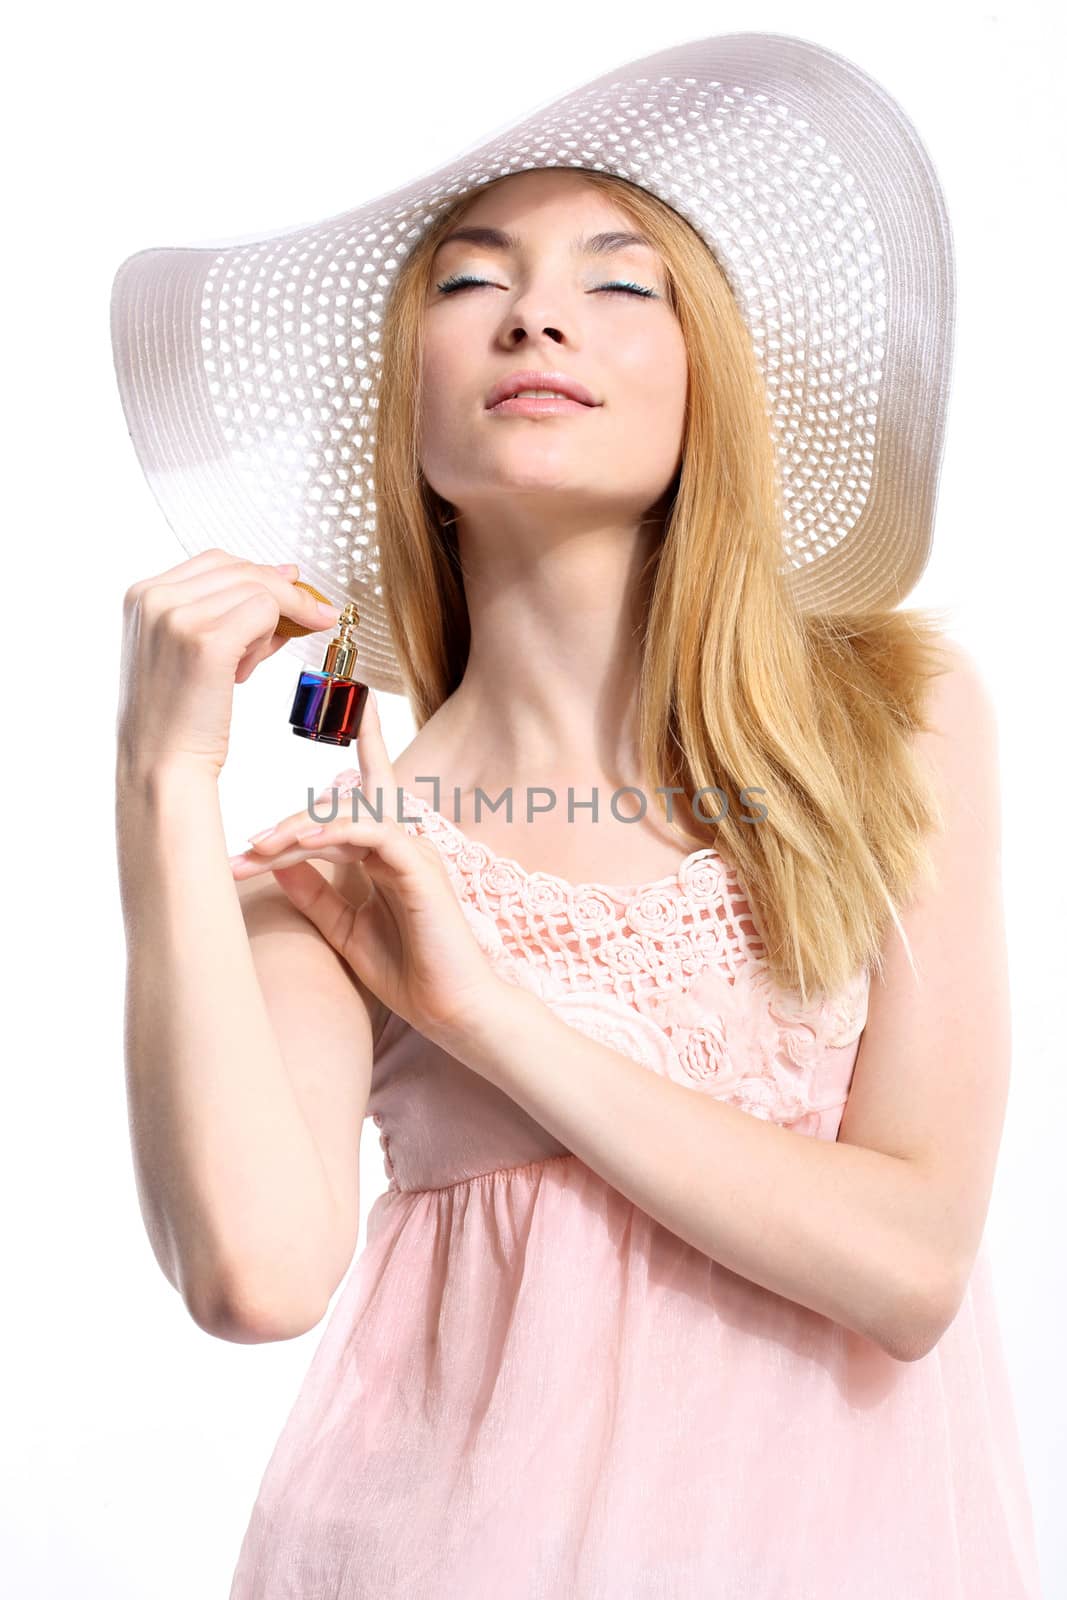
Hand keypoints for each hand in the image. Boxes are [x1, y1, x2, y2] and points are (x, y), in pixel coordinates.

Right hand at [117, 547, 341, 781]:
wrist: (161, 764)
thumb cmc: (178, 714)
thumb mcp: (191, 649)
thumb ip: (226, 612)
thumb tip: (288, 575)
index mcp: (143, 594)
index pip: (216, 562)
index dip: (259, 575)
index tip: (292, 589)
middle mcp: (154, 597)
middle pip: (240, 569)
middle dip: (282, 593)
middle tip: (312, 617)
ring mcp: (177, 616)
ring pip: (258, 590)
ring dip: (273, 623)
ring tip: (251, 661)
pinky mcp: (206, 641)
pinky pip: (266, 613)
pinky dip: (274, 635)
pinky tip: (255, 665)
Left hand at [230, 688, 504, 1049]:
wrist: (451, 1011)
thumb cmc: (406, 970)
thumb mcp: (342, 927)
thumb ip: (313, 892)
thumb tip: (273, 859)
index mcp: (385, 851)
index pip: (369, 786)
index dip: (363, 740)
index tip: (346, 696)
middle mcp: (401, 841)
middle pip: (338, 805)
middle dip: (283, 825)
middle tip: (239, 851)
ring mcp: (413, 851)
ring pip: (348, 815)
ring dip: (296, 829)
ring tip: (257, 848)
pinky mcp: (420, 868)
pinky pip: (372, 835)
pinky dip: (334, 834)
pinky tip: (299, 843)